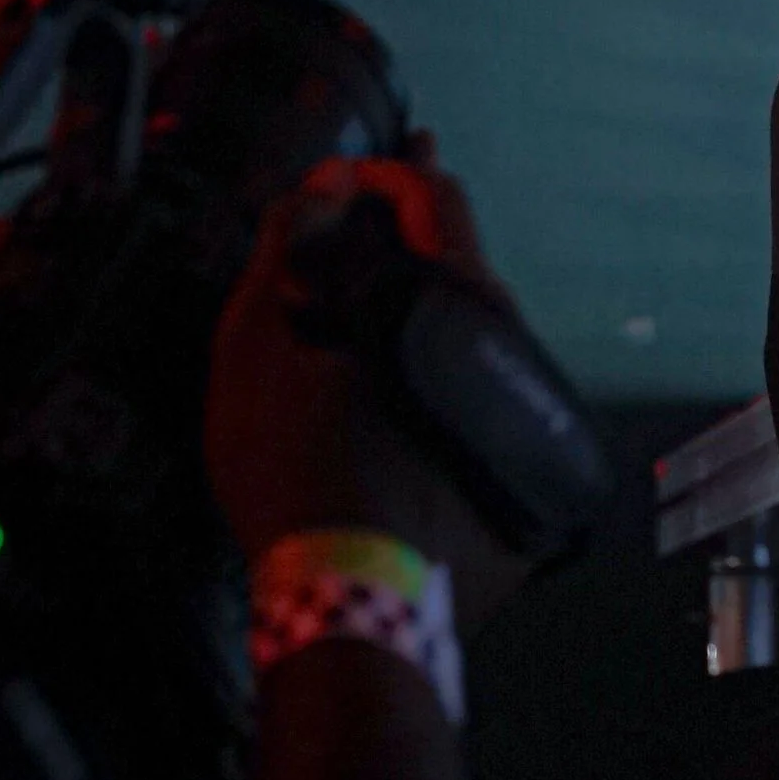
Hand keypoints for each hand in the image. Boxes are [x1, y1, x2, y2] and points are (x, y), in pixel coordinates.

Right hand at [204, 145, 532, 636]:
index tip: (346, 184)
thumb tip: (324, 181)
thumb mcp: (256, 349)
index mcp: (449, 303)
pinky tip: (400, 376)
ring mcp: (519, 405)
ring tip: (374, 295)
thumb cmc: (290, 474)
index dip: (390, 172)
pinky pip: (483, 383)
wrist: (341, 607)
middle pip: (464, 258)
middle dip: (412, 230)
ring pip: (476, 323)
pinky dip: (443, 363)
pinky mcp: (522, 461)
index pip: (437, 197)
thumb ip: (287, 249)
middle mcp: (503, 344)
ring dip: (428, 299)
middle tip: (366, 214)